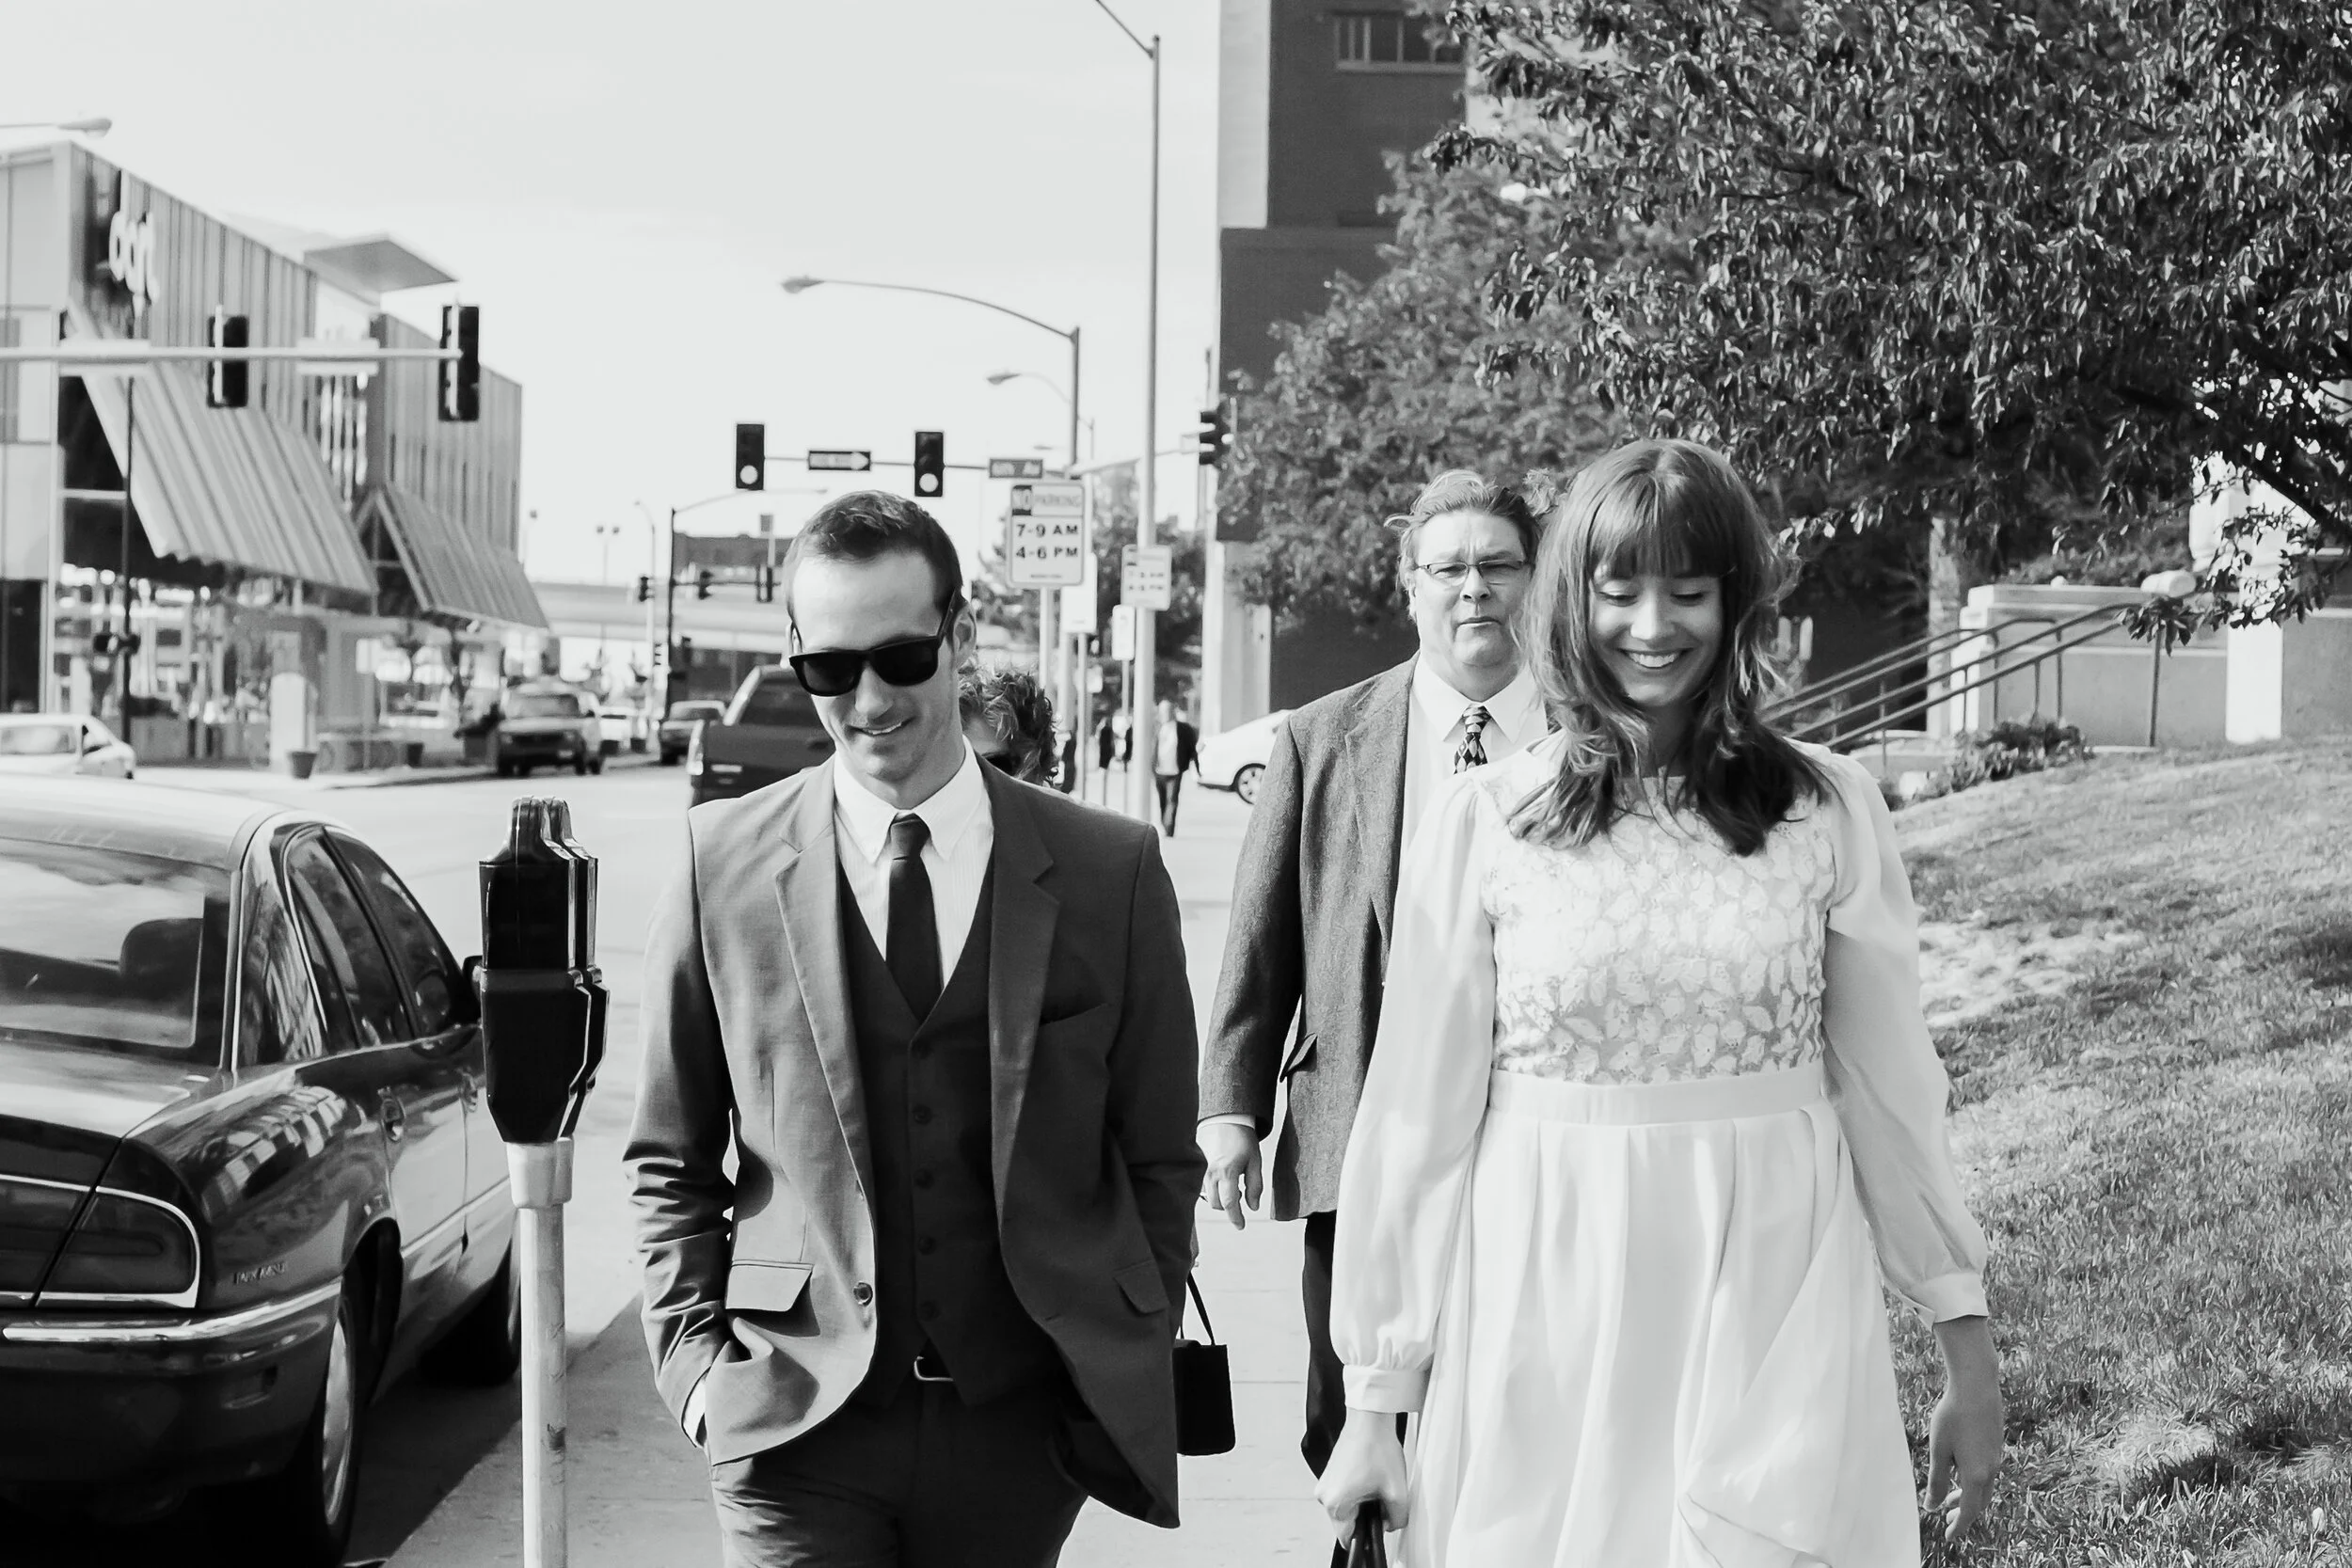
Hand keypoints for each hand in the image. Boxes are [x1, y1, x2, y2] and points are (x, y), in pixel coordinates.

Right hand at [1198, 1122, 1263, 1229]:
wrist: (1225, 1119)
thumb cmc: (1243, 1140)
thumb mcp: (1255, 1161)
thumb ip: (1255, 1186)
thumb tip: (1253, 1208)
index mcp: (1227, 1172)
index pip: (1230, 1204)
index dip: (1236, 1218)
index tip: (1241, 1226)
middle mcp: (1210, 1174)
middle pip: (1217, 1204)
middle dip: (1229, 1207)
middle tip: (1241, 1193)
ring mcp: (1201, 1171)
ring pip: (1208, 1197)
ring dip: (1221, 1198)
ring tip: (1232, 1182)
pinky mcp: (1196, 1167)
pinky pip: (1203, 1187)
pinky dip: (1213, 1189)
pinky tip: (1222, 1177)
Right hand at [1315, 1408, 1409, 1541]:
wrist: (1369, 1420)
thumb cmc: (1376, 1447)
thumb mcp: (1397, 1491)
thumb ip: (1397, 1519)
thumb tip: (1390, 1525)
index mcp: (1335, 1503)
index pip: (1348, 1538)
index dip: (1367, 1535)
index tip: (1377, 1523)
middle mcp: (1324, 1495)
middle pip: (1347, 1523)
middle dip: (1366, 1515)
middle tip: (1381, 1496)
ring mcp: (1325, 1484)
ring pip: (1347, 1508)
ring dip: (1362, 1503)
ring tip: (1375, 1483)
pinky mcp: (1329, 1475)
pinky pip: (1344, 1495)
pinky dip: (1357, 1492)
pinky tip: (1369, 1477)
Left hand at [1925, 1317, 2003, 1540]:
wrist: (1977, 1387)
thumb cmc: (1952, 1416)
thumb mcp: (1938, 1450)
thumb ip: (1937, 1481)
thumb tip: (1932, 1507)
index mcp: (1976, 1475)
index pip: (1969, 1511)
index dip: (1959, 1526)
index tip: (1948, 1536)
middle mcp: (1991, 1470)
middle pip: (1979, 1502)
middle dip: (1963, 1513)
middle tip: (1946, 1519)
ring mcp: (1996, 1458)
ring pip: (1984, 1488)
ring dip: (1967, 1497)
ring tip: (1949, 1499)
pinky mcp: (1995, 1446)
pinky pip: (1986, 1474)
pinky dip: (1973, 1482)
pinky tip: (1958, 1472)